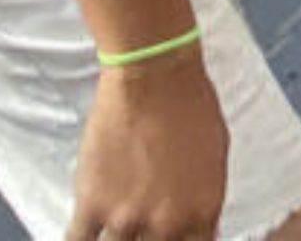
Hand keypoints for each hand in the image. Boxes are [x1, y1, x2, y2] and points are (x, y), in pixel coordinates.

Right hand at [66, 60, 227, 240]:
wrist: (154, 76)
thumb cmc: (191, 105)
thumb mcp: (216, 159)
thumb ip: (202, 202)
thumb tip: (196, 224)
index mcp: (202, 214)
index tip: (168, 237)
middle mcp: (166, 224)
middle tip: (139, 226)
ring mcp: (126, 218)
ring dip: (117, 240)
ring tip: (115, 220)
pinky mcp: (92, 204)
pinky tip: (84, 234)